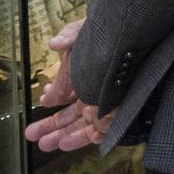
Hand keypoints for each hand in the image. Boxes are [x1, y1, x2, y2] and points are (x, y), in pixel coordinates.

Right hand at [26, 19, 113, 150]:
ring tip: (44, 144)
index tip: (43, 100)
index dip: (53, 98)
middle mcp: (96, 91)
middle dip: (50, 125)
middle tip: (30, 134)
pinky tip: (68, 142)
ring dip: (62, 135)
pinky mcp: (120, 114)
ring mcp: (108, 104)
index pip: (66, 91)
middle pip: (71, 113)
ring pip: (82, 124)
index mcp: (86, 74)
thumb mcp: (90, 30)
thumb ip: (70, 37)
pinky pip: (101, 130)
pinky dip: (85, 137)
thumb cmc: (115, 34)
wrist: (143, 37)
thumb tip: (54, 44)